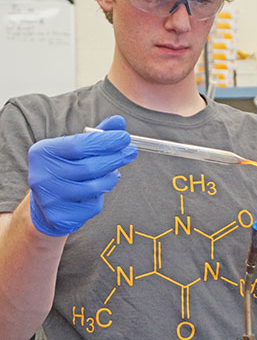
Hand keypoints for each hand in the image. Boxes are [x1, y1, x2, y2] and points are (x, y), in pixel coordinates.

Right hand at [28, 116, 136, 236]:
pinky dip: (101, 196)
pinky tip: (97, 190)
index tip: (125, 138)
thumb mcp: (76, 148)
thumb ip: (97, 135)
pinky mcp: (60, 218)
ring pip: (94, 188)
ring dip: (111, 178)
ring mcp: (49, 199)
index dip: (105, 141)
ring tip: (114, 172)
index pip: (79, 144)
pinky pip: (92, 206)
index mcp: (43, 152)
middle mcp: (42, 176)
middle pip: (89, 167)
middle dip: (115, 158)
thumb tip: (119, 121)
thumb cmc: (65, 168)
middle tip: (131, 152)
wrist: (46, 204)